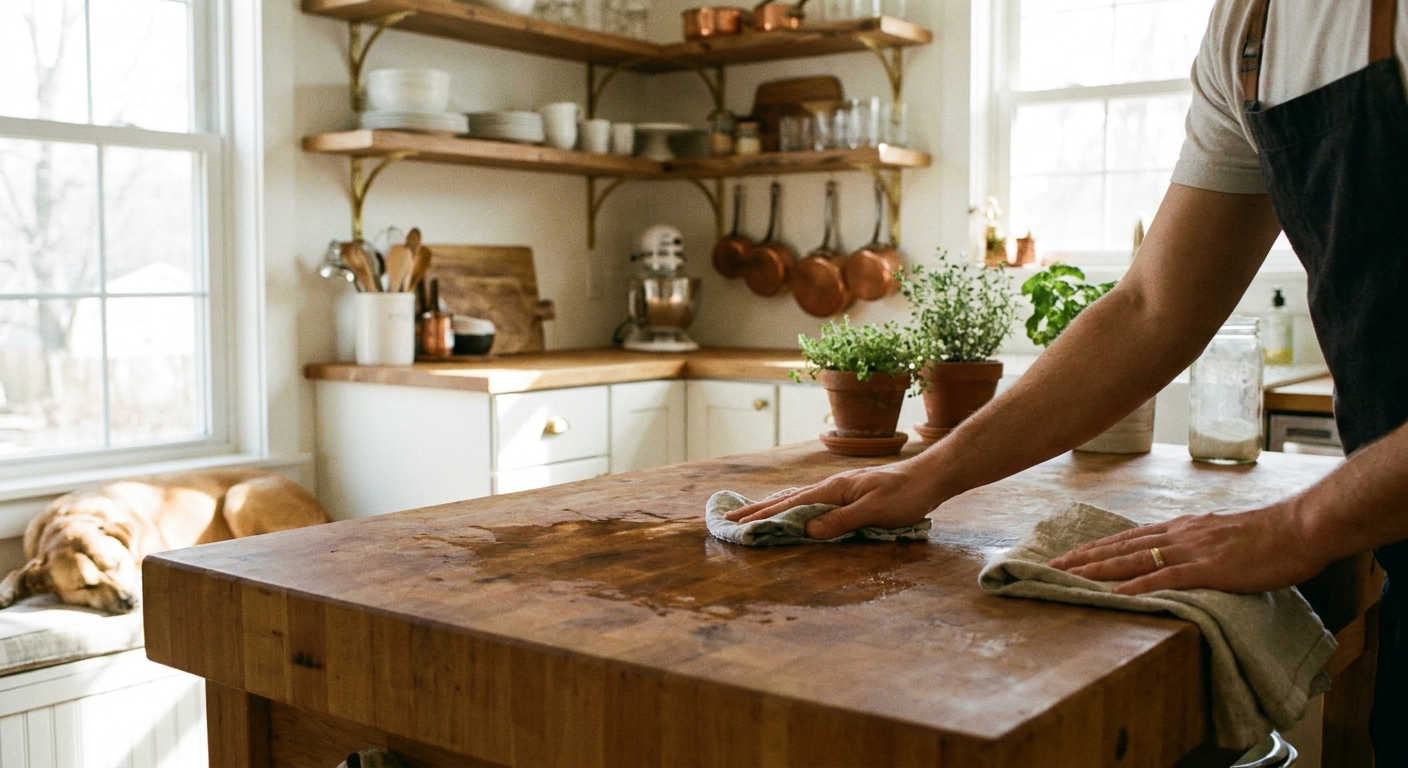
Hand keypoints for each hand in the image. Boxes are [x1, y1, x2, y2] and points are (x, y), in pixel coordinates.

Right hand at [723, 458, 944, 538]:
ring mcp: (838, 490)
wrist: (930, 477)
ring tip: (749, 513)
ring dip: (771, 507)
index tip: (739, 525)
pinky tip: (790, 510)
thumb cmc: (906, 495)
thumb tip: (806, 530)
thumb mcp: (874, 510)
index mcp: (833, 490)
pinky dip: (791, 506)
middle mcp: (831, 487)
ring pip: (796, 499)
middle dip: (757, 510)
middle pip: (786, 499)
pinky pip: (810, 502)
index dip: (764, 516)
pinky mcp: (848, 495)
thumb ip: (841, 521)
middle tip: (729, 518)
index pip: (790, 505)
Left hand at [1047, 505, 1325, 594]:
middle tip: (1051, 565)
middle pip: (1120, 547)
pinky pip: (1164, 578)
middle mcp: (1178, 535)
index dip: (1098, 547)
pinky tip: (1114, 593)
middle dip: (1084, 557)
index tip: (1072, 553)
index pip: (1129, 538)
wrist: (1298, 528)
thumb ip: (1199, 541)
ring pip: (1132, 560)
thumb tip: (1184, 550)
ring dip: (1097, 569)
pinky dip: (1136, 586)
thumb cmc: (1269, 534)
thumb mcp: (1223, 533)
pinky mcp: (1207, 569)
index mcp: (1182, 528)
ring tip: (1067, 576)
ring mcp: (1190, 551)